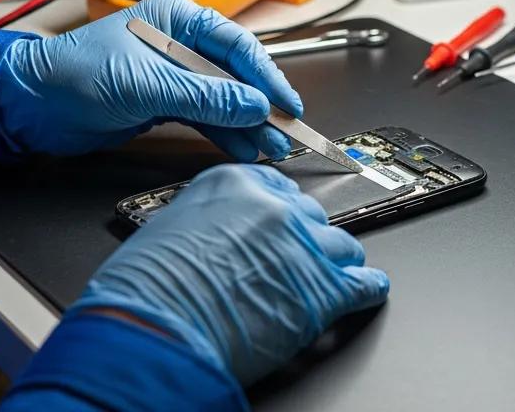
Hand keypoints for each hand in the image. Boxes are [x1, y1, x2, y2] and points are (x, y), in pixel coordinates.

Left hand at [0, 0, 300, 158]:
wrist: (28, 105)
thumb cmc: (70, 74)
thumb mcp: (145, 83)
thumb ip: (204, 95)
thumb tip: (252, 104)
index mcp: (176, 17)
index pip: (237, 45)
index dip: (267, 76)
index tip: (286, 103)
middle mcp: (178, 42)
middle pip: (235, 74)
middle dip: (261, 104)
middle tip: (286, 131)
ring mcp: (172, 74)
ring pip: (224, 99)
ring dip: (247, 123)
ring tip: (271, 146)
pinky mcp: (162, 102)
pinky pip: (206, 117)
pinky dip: (226, 133)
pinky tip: (244, 147)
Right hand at [74, 164, 389, 384]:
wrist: (154, 330)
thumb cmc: (146, 290)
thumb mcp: (171, 227)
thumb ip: (210, 220)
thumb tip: (221, 234)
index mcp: (236, 184)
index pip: (279, 188)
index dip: (282, 213)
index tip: (285, 222)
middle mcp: (276, 209)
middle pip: (311, 216)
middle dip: (305, 239)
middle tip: (294, 259)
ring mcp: (305, 246)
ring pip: (342, 246)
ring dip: (335, 263)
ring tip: (331, 275)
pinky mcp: (324, 289)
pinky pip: (363, 283)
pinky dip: (367, 289)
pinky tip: (368, 291)